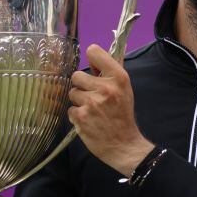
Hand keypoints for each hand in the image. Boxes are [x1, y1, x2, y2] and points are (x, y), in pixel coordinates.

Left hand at [68, 44, 154, 175]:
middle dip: (82, 86)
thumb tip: (94, 55)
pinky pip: (70, 109)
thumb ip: (110, 73)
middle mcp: (105, 88)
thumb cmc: (123, 115)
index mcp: (118, 78)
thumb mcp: (125, 90)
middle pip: (77, 75)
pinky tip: (88, 120)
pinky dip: (77, 115)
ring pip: (72, 93)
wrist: (124, 144)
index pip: (94, 52)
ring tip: (92, 110)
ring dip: (79, 101)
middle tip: (93, 96)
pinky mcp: (81, 116)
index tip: (94, 69)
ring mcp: (92, 102)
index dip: (92, 59)